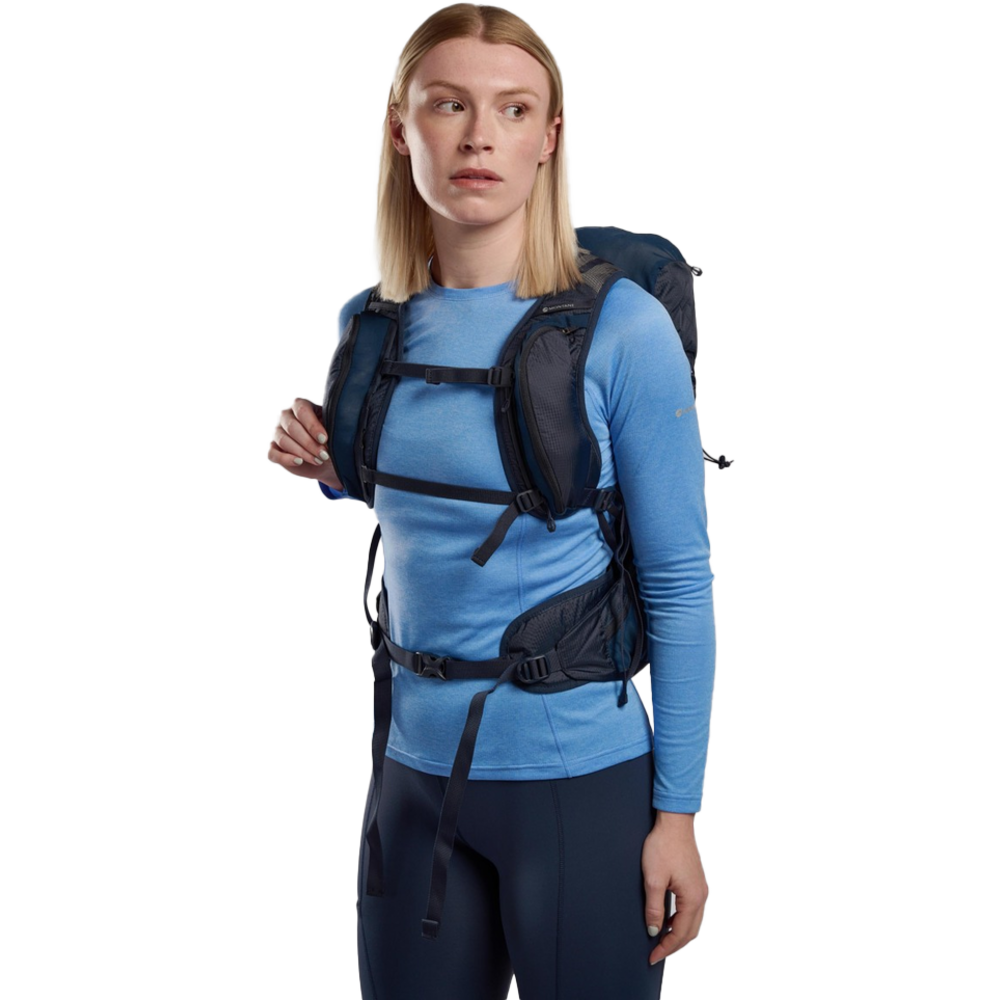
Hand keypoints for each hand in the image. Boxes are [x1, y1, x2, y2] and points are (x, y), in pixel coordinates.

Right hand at [266, 396, 343, 488]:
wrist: (325, 459)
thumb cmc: (330, 440)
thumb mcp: (332, 431)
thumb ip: (329, 428)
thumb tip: (326, 437)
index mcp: (300, 405)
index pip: (301, 410)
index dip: (312, 425)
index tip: (324, 439)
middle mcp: (286, 416)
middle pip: (292, 426)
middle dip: (309, 443)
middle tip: (324, 455)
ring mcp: (277, 432)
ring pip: (283, 440)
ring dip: (302, 452)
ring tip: (318, 460)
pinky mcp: (273, 448)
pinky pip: (272, 453)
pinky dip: (285, 458)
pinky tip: (299, 462)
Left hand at [642, 811, 709, 963]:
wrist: (674, 822)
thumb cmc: (663, 847)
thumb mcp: (653, 880)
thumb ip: (654, 909)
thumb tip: (654, 931)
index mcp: (692, 899)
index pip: (680, 934)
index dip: (666, 948)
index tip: (652, 957)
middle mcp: (701, 896)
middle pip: (691, 932)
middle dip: (674, 945)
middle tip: (656, 953)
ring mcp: (701, 888)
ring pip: (693, 921)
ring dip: (679, 933)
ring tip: (661, 939)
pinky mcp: (697, 881)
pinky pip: (692, 909)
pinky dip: (681, 919)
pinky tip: (668, 918)